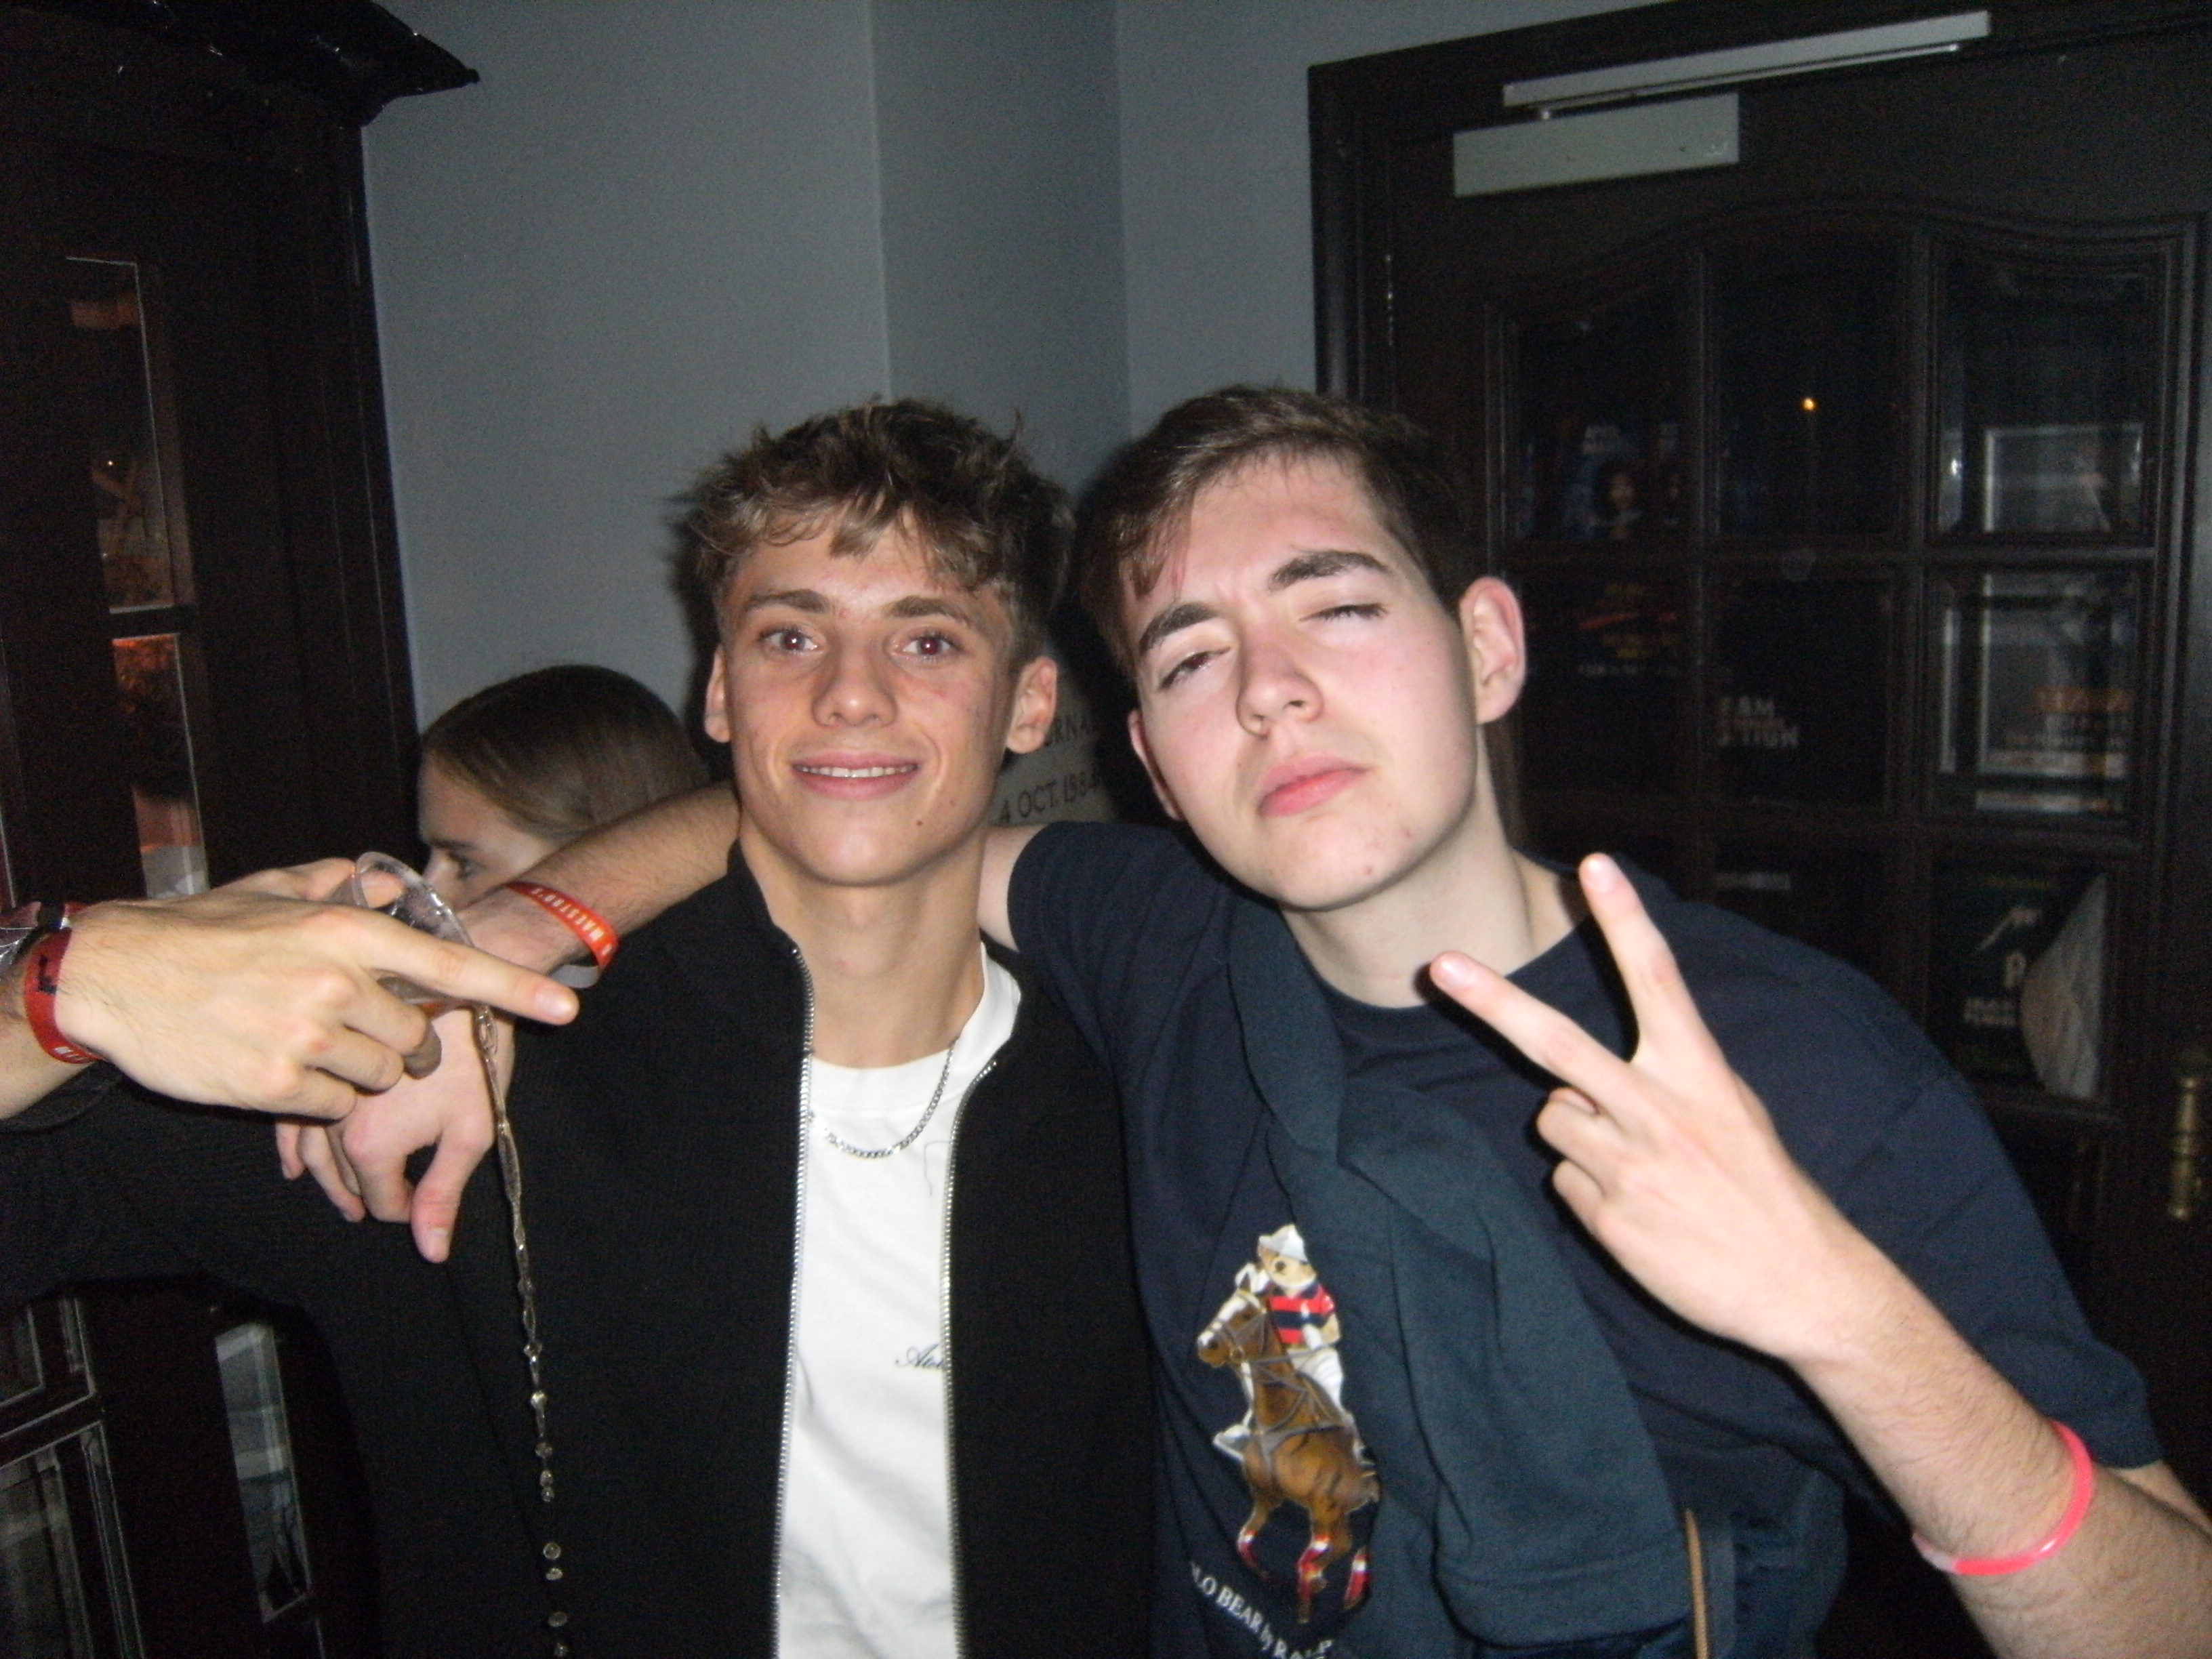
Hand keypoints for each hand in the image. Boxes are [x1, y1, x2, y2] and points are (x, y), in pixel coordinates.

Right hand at [55, 869, 574, 1120]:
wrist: (115, 976)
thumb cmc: (200, 932)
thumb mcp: (275, 891)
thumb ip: (343, 887)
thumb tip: (389, 882)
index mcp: (344, 933)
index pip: (450, 966)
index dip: (514, 990)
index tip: (565, 1008)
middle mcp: (335, 984)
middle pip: (416, 1039)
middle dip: (401, 1043)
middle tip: (353, 1027)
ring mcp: (306, 1037)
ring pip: (380, 1077)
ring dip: (360, 1071)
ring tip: (305, 1041)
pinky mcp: (277, 1086)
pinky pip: (337, 1107)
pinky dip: (322, 1098)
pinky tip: (281, 1068)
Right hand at [278, 1006, 509, 1260]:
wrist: (461, 972)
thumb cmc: (474, 1050)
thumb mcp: (471, 1127)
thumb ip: (444, 1191)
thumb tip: (431, 1250)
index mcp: (371, 1142)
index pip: (377, 1199)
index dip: (400, 1210)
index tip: (415, 1209)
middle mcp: (334, 1119)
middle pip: (342, 1177)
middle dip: (364, 1195)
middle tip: (375, 1209)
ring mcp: (318, 1087)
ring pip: (311, 1150)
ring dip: (326, 1178)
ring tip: (342, 1198)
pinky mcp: (312, 1059)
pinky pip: (290, 1115)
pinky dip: (293, 1144)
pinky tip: (294, 1164)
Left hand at [1428, 853, 1880, 1364]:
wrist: (1803, 1286)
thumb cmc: (1763, 1188)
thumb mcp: (1732, 1111)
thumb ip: (1663, 1080)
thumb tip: (1579, 1079)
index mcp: (1700, 1073)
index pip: (1657, 978)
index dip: (1624, 919)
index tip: (1595, 865)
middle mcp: (1659, 1110)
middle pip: (1557, 1043)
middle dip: (1494, 1001)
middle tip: (1442, 964)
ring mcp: (1629, 1165)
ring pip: (1554, 1119)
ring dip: (1580, 1136)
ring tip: (1642, 1168)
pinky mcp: (1609, 1217)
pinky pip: (1565, 1182)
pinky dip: (1591, 1192)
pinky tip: (1642, 1212)